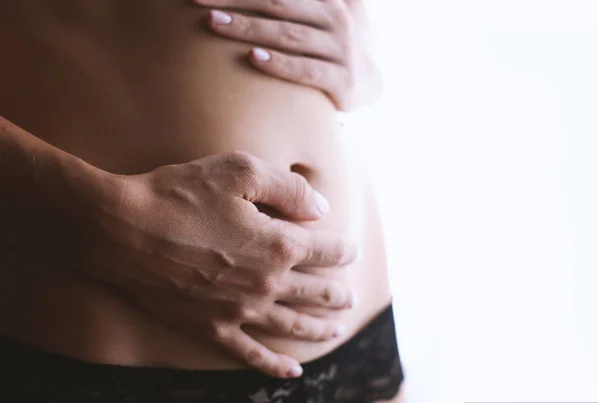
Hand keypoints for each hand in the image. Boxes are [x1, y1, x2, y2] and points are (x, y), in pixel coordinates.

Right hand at [87, 151, 357, 377]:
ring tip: (337, 328)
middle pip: (315, 291)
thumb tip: (323, 209)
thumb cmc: (180, 194)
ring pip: (292, 323)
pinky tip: (293, 372)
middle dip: (338, 293)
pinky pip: (251, 355)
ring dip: (319, 327)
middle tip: (351, 297)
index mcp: (278, 244)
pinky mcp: (211, 328)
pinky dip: (274, 366)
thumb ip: (290, 190)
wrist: (121, 230)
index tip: (352, 250)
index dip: (344, 250)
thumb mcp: (240, 171)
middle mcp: (266, 283)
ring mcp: (239, 311)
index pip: (326, 250)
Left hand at [193, 0, 381, 110]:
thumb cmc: (332, 41)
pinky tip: (252, 58)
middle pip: (278, 4)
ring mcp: (340, 49)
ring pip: (288, 35)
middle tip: (198, 0)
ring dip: (249, 28)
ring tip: (214, 23)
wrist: (368, 81)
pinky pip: (305, 71)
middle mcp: (335, 18)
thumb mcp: (325, 9)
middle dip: (236, 0)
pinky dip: (279, 64)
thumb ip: (299, 0)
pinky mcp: (341, 81)